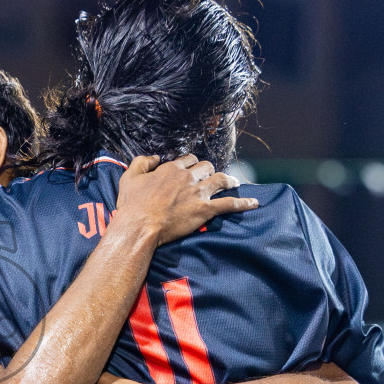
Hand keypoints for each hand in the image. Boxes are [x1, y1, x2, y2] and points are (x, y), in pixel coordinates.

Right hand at [112, 154, 252, 246]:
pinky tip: (254, 203)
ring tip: (233, 182)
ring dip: (228, 180)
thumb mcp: (129, 177)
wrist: (138, 226)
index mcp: (171, 169)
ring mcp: (198, 193)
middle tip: (209, 178)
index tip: (190, 169)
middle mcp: (187, 177)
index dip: (190, 164)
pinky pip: (229, 204)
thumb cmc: (131, 205)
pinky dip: (243, 203)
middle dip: (208, 171)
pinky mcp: (204, 210)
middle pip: (206, 167)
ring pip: (220, 179)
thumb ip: (141, 162)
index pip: (188, 159)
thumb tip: (154, 157)